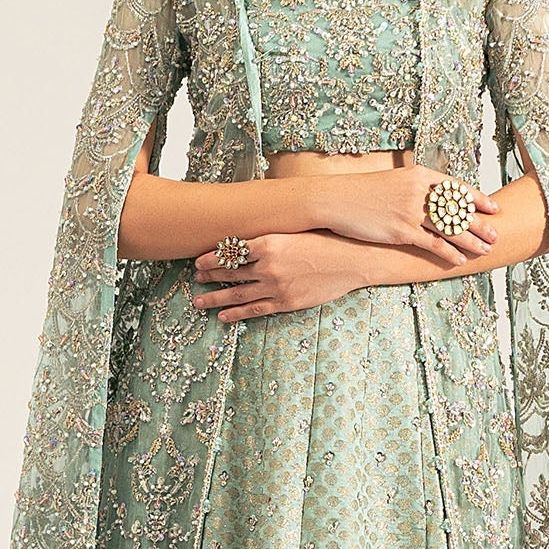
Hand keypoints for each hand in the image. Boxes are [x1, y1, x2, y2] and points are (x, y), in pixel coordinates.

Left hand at [190, 232, 374, 321]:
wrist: (352, 260)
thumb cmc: (326, 241)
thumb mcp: (295, 231)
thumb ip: (271, 237)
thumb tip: (250, 239)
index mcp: (268, 242)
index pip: (231, 250)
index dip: (212, 257)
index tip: (200, 261)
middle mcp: (268, 265)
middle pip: (230, 272)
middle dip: (210, 276)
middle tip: (196, 279)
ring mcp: (275, 286)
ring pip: (237, 294)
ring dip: (215, 298)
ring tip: (199, 301)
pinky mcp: (286, 302)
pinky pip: (255, 310)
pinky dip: (236, 314)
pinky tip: (223, 316)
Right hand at [309, 164, 499, 263]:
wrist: (335, 199)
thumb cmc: (362, 192)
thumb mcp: (393, 181)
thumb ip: (415, 186)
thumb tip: (432, 195)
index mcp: (419, 175)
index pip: (456, 187)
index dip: (478, 199)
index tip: (494, 208)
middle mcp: (419, 191)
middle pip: (458, 209)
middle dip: (480, 224)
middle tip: (497, 234)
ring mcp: (411, 211)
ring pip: (449, 228)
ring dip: (470, 241)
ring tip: (485, 251)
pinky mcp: (401, 230)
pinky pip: (432, 243)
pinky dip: (448, 253)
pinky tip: (459, 261)